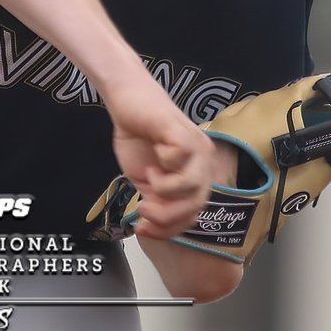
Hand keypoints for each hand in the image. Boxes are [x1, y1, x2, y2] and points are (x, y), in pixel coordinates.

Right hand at [103, 70, 215, 240]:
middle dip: (166, 216)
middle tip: (142, 209)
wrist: (127, 100)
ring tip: (149, 177)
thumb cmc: (138, 137)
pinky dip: (163, 164)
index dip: (168, 229)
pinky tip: (153, 157)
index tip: (141, 230)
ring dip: (165, 190)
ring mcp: (195, 145)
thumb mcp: (146, 180)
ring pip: (192, 185)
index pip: (193, 214)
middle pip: (196, 205)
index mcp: (197, 174)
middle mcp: (203, 161)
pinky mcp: (180, 131)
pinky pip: (180, 157)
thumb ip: (156, 201)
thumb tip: (154, 227)